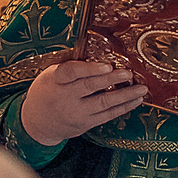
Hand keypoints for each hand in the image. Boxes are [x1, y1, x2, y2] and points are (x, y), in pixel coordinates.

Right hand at [21, 60, 147, 146]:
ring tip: (141, 89)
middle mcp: (65, 97)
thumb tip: (99, 53)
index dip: (90, 69)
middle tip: (129, 73)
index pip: (71, 72)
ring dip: (125, 95)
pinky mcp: (84, 124)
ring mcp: (75, 112)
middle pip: (90, 87)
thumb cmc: (47, 91)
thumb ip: (70, 68)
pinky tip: (135, 101)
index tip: (107, 65)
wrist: (36, 122)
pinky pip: (107, 115)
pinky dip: (123, 108)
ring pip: (103, 103)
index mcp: (55, 80)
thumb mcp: (50, 75)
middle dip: (112, 79)